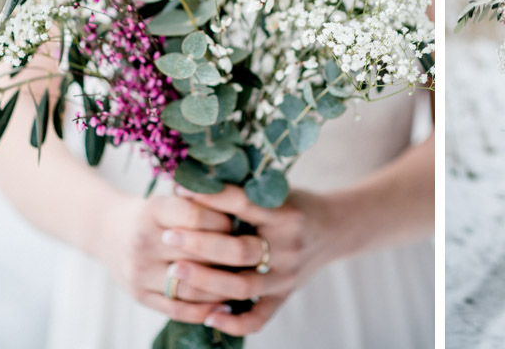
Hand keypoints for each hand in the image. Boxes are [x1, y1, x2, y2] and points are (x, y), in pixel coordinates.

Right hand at [99, 194, 233, 323]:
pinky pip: (178, 309)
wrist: (110, 232)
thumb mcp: (172, 197)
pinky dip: (204, 310)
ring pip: (192, 286)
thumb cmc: (156, 213)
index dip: (222, 220)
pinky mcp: (140, 296)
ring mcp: (139, 272)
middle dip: (229, 255)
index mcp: (153, 210)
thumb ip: (202, 203)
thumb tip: (245, 210)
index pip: (195, 216)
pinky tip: (225, 306)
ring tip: (245, 282)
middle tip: (250, 255)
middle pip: (197, 254)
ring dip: (223, 287)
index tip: (238, 222)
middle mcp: (142, 242)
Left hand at [165, 186, 343, 335]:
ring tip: (174, 271)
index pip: (242, 204)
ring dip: (205, 280)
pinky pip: (258, 318)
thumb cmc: (297, 205)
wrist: (335, 229)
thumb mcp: (278, 191)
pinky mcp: (285, 296)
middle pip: (239, 250)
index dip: (209, 197)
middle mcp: (289, 246)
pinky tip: (209, 315)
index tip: (178, 191)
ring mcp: (288, 276)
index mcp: (287, 214)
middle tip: (169, 237)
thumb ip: (244, 192)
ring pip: (242, 286)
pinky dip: (233, 321)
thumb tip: (193, 182)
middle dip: (199, 244)